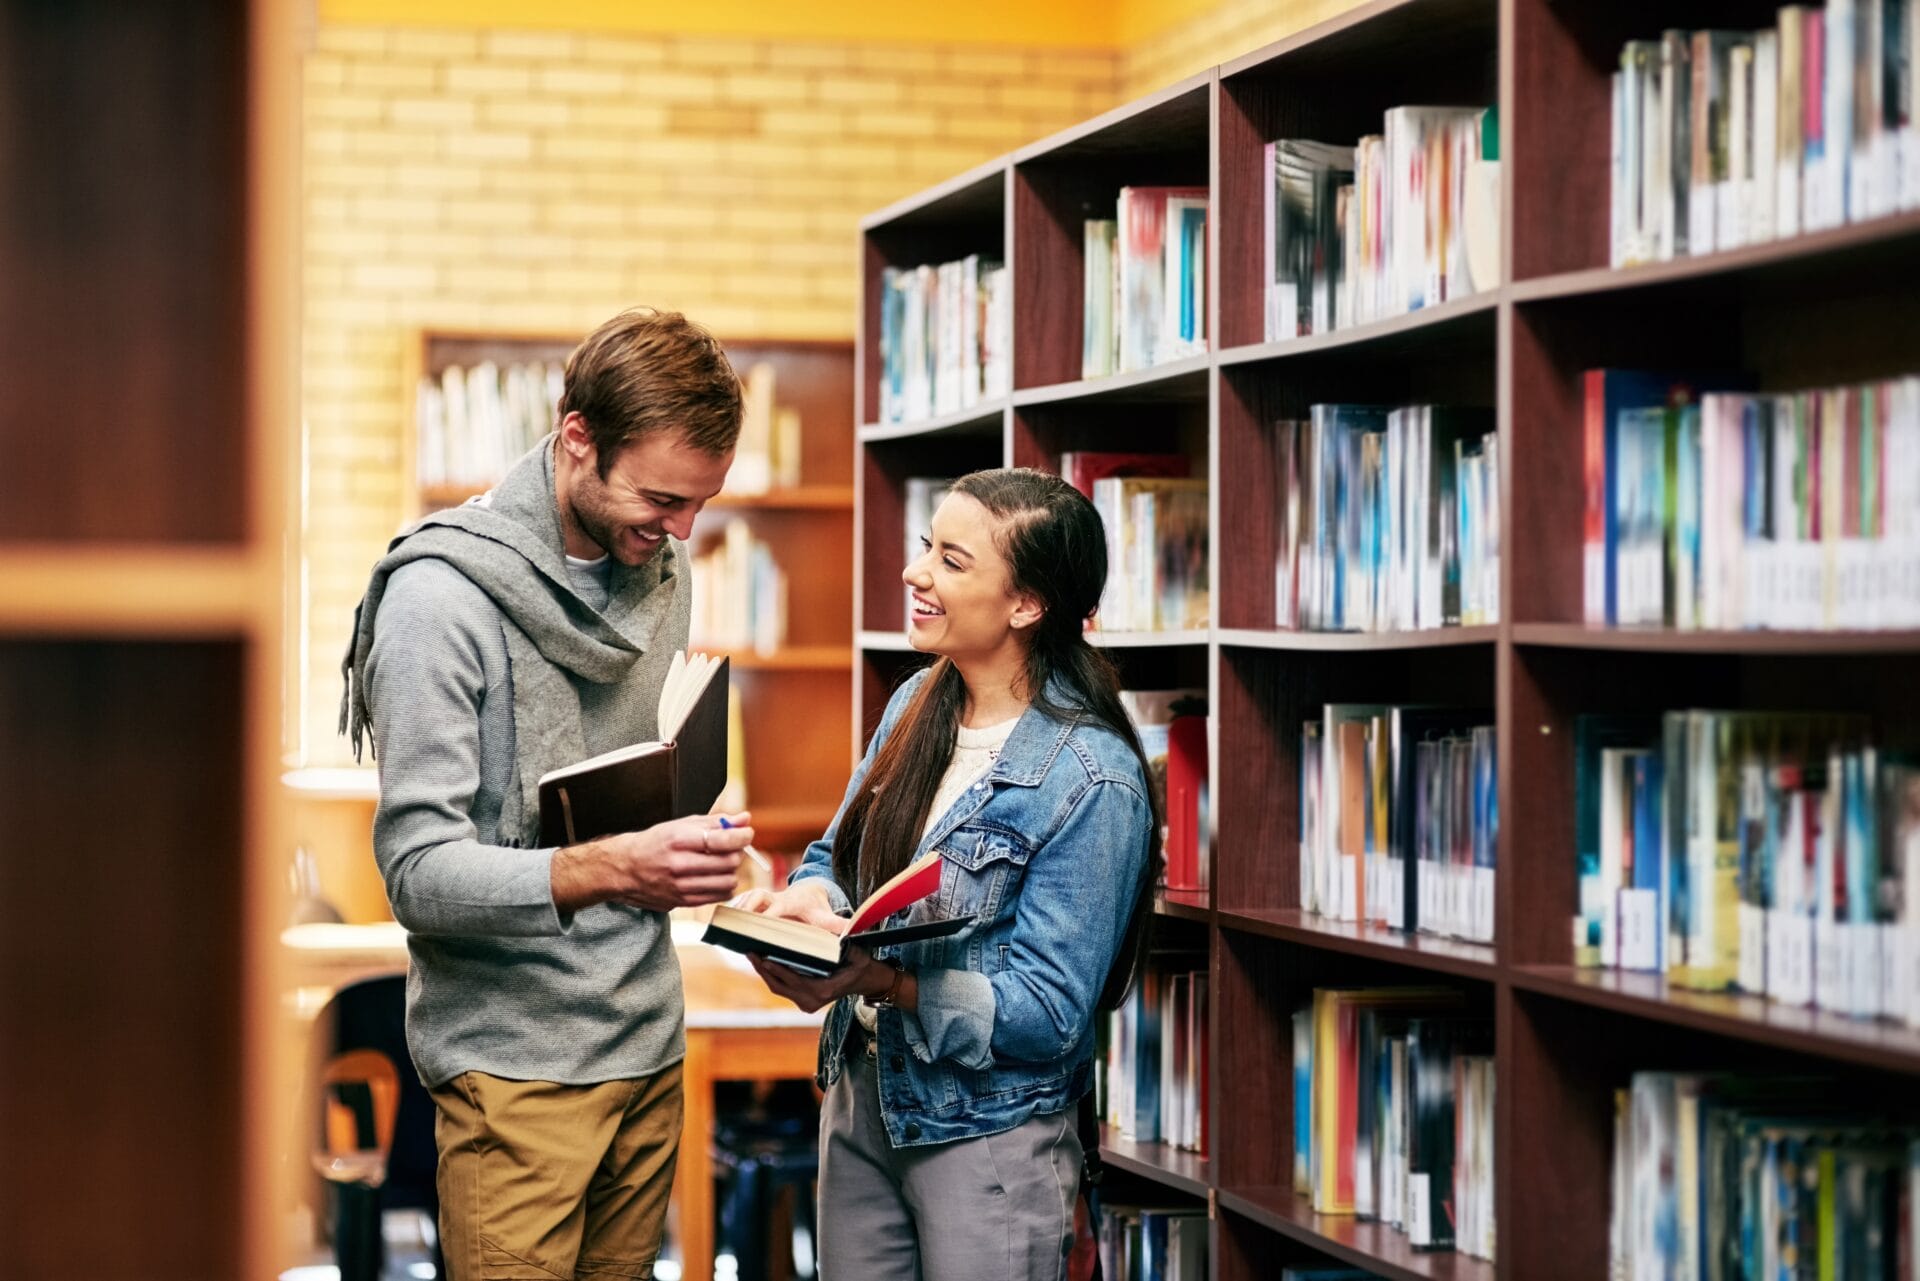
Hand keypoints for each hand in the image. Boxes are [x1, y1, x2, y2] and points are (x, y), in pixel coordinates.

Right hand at [552, 812, 753, 912]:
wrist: (623, 869)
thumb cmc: (654, 843)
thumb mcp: (680, 825)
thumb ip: (714, 823)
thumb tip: (744, 819)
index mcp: (678, 840)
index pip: (721, 840)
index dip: (741, 836)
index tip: (746, 833)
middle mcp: (679, 864)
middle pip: (728, 862)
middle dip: (736, 854)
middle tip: (730, 849)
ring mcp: (680, 886)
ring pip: (727, 882)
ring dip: (731, 872)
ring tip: (721, 864)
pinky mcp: (682, 902)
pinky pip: (718, 896)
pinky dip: (723, 887)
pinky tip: (714, 878)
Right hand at [730, 883, 849, 933]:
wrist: (808, 893)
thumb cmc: (815, 910)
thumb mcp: (826, 917)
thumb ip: (837, 924)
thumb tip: (852, 932)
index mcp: (792, 901)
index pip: (779, 906)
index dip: (770, 915)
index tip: (763, 924)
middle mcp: (775, 896)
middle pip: (758, 896)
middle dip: (747, 907)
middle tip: (737, 922)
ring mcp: (763, 898)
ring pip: (746, 898)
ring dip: (736, 910)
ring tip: (724, 926)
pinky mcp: (754, 901)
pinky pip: (740, 903)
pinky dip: (731, 912)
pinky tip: (722, 925)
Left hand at [748, 946, 890, 1013]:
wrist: (864, 980)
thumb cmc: (859, 964)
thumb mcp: (857, 955)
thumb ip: (848, 948)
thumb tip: (840, 938)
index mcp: (823, 991)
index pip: (795, 980)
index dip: (778, 970)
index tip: (764, 959)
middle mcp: (812, 1001)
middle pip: (781, 986)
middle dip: (764, 970)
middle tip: (751, 953)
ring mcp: (806, 1004)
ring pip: (778, 988)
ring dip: (765, 973)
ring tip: (753, 955)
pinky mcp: (802, 1001)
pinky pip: (782, 988)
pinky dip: (772, 975)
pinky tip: (763, 961)